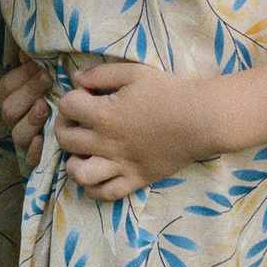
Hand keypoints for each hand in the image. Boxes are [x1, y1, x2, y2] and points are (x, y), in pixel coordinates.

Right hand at [0, 52, 53, 164]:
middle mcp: (15, 120)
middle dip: (28, 92)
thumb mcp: (47, 80)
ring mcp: (24, 141)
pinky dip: (34, 151)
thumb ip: (36, 65)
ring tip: (44, 107)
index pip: (7, 86)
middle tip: (47, 79)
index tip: (43, 66)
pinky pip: (29, 159)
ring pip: (18, 133)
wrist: (76, 133)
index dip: (23, 75)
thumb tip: (30, 47)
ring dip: (30, 120)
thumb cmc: (59, 99)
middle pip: (9, 108)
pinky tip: (42, 140)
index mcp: (13, 98)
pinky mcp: (34, 161)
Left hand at [50, 57, 223, 198]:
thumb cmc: (169, 92)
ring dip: (73, 162)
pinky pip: (105, 194)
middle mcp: (107, 142)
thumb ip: (102, 74)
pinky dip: (94, 188)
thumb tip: (76, 79)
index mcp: (105, 114)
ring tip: (82, 152)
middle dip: (65, 126)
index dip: (71, 98)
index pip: (67, 106)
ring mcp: (120, 165)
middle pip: (65, 139)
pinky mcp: (135, 180)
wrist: (201, 120)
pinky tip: (97, 173)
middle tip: (78, 121)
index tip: (85, 96)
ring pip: (80, 174)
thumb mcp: (135, 72)